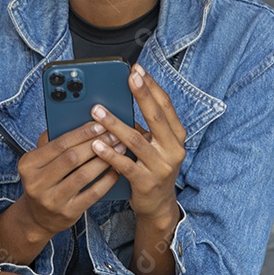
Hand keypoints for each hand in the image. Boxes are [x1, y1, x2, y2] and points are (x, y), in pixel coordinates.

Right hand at [14, 121, 125, 239]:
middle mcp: (36, 183)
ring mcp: (52, 200)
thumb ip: (52, 141)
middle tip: (114, 134)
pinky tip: (116, 170)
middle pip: (72, 158)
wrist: (38, 217)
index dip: (82, 133)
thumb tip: (78, 120)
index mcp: (28, 164)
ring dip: (105, 160)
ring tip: (119, 149)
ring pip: (84, 175)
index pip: (59, 143)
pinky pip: (92, 194)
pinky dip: (107, 180)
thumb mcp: (39, 160)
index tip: (100, 123)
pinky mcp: (67, 213)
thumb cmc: (44, 179)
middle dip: (96, 144)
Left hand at [90, 63, 186, 224]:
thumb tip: (121, 98)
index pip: (165, 105)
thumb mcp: (155, 144)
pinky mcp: (147, 183)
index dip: (151, 86)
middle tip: (126, 78)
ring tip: (97, 111)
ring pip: (136, 140)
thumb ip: (144, 124)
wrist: (158, 205)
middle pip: (156, 117)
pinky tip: (96, 145)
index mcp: (176, 135)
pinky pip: (126, 165)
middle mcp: (173, 149)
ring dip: (115, 124)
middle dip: (141, 94)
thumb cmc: (152, 166)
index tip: (137, 69)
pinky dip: (110, 154)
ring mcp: (161, 167)